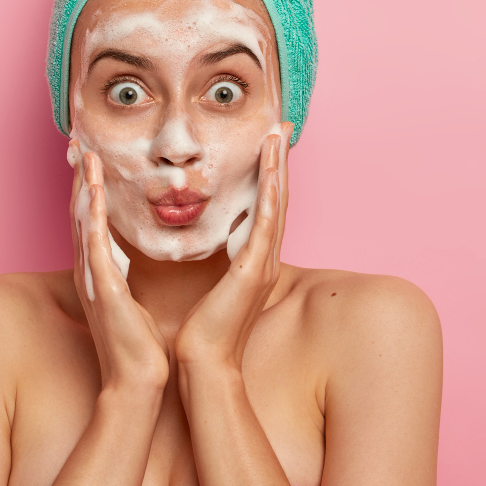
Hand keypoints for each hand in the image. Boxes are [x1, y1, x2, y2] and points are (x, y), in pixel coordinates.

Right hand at [69, 142, 169, 395]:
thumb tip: (132, 251)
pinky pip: (94, 245)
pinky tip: (91, 192)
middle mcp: (89, 268)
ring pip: (82, 221)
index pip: (89, 217)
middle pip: (79, 212)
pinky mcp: (102, 288)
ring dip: (82, 186)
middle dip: (79, 176)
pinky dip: (91, 215)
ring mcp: (92, 277)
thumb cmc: (138, 341)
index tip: (90, 154)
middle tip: (78, 141)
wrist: (138, 380)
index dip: (88, 184)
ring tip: (83, 153)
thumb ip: (126, 270)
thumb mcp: (131, 295)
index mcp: (97, 268)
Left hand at [174, 124, 292, 383]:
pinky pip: (267, 225)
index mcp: (254, 257)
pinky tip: (271, 172)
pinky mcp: (255, 271)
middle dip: (279, 159)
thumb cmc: (203, 326)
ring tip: (278, 135)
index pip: (265, 203)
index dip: (269, 170)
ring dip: (277, 168)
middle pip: (278, 196)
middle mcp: (265, 256)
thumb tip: (212, 233)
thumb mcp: (212, 280)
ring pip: (277, 204)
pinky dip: (271, 195)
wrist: (203, 361)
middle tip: (282, 125)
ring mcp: (264, 263)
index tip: (269, 140)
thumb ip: (216, 255)